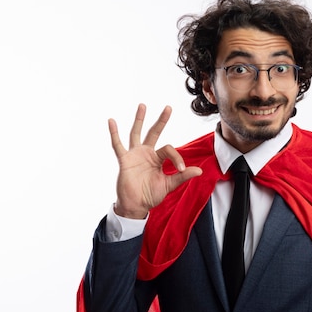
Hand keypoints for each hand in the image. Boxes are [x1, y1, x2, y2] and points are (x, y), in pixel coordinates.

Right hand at [109, 103, 202, 218]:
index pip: (169, 149)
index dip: (177, 157)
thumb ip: (182, 176)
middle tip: (169, 107)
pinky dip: (114, 133)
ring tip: (143, 105)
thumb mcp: (169, 185)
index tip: (181, 169)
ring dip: (140, 119)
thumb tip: (200, 171)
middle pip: (155, 132)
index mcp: (158, 159)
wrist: (136, 206)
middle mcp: (147, 153)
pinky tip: (112, 121)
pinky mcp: (124, 160)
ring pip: (137, 133)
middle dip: (161, 120)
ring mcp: (135, 155)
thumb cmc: (151, 195)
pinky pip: (118, 145)